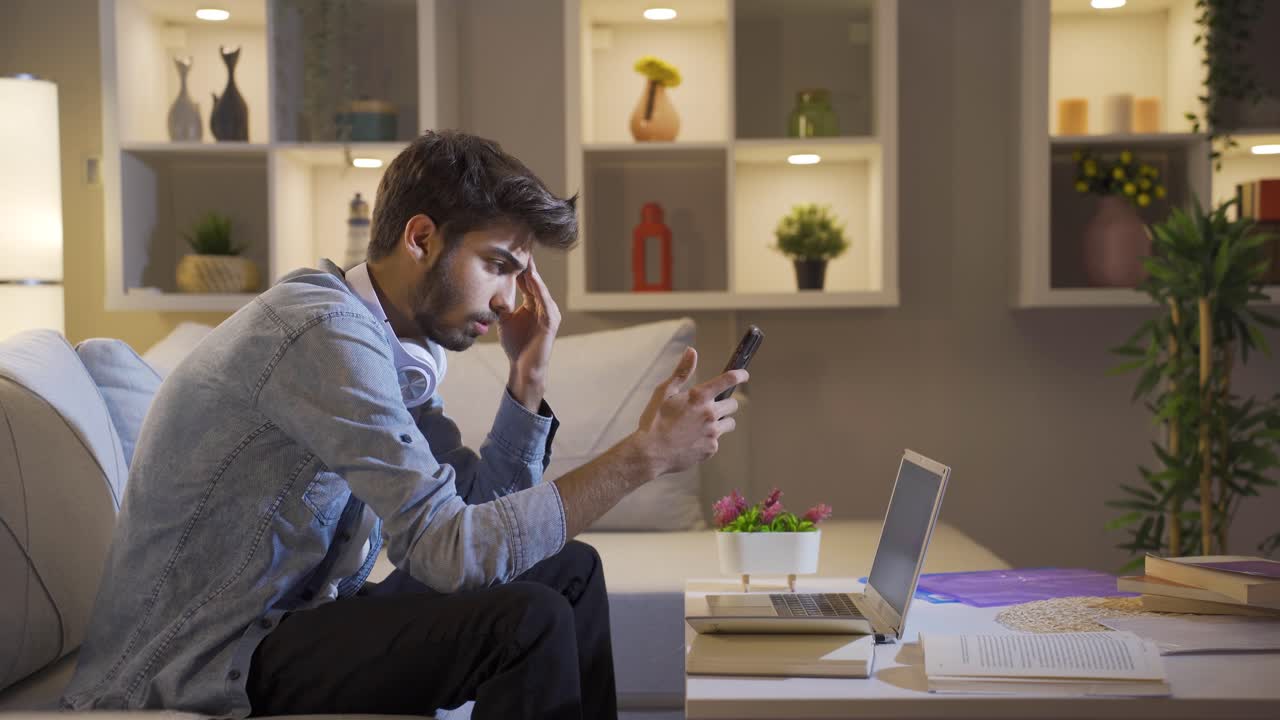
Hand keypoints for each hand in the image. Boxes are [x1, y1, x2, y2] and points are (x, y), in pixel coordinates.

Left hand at [499, 256, 560, 410]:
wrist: (523, 367)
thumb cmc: (516, 345)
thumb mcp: (505, 320)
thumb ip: (501, 305)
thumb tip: (489, 291)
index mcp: (533, 303)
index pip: (527, 281)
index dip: (519, 267)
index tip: (511, 250)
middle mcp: (543, 305)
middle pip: (535, 281)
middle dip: (527, 265)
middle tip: (521, 246)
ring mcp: (549, 313)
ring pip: (540, 288)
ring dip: (533, 273)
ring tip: (526, 258)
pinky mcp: (551, 322)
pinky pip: (545, 302)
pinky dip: (539, 289)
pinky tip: (533, 278)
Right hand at [633, 347, 746, 475]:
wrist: (650, 453)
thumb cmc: (654, 421)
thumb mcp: (664, 392)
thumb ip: (682, 372)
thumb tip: (692, 351)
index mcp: (698, 397)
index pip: (728, 380)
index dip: (740, 375)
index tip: (744, 375)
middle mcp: (709, 413)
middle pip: (733, 405)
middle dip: (725, 404)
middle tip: (710, 407)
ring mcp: (712, 432)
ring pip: (729, 423)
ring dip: (721, 421)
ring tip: (703, 425)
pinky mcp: (711, 448)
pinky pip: (717, 440)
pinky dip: (709, 438)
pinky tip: (693, 440)